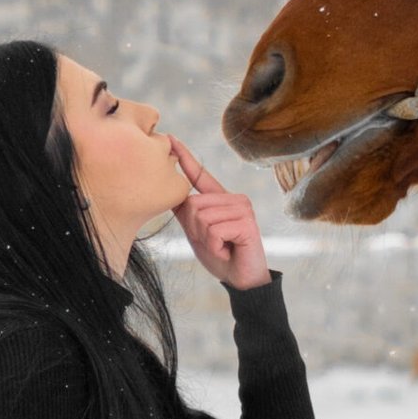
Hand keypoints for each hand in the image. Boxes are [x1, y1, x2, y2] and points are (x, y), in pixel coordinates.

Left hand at [164, 135, 270, 289]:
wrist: (241, 279)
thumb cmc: (221, 256)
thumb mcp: (197, 232)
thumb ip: (186, 213)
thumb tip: (170, 192)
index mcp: (221, 198)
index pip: (199, 175)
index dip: (185, 157)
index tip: (170, 139)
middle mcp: (234, 198)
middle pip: (193, 204)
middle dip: (195, 229)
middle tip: (212, 242)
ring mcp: (243, 209)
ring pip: (203, 218)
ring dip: (206, 240)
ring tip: (221, 246)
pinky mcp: (247, 223)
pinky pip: (215, 231)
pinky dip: (216, 246)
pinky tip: (227, 250)